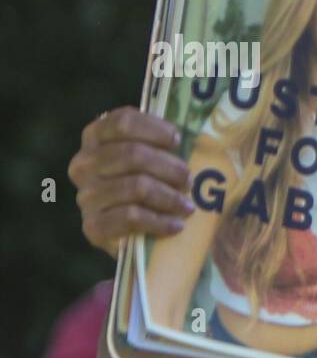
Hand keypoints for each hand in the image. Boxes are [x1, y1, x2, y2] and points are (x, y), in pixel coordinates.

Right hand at [67, 107, 194, 255]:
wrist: (140, 236)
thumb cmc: (154, 185)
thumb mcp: (157, 158)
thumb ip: (165, 143)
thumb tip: (191, 133)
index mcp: (96, 138)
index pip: (122, 122)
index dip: (154, 129)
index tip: (177, 140)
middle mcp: (84, 164)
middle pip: (132, 154)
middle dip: (169, 167)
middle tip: (189, 180)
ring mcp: (86, 196)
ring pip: (135, 186)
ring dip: (169, 196)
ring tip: (187, 206)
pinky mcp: (92, 226)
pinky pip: (131, 217)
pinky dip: (160, 221)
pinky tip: (176, 225)